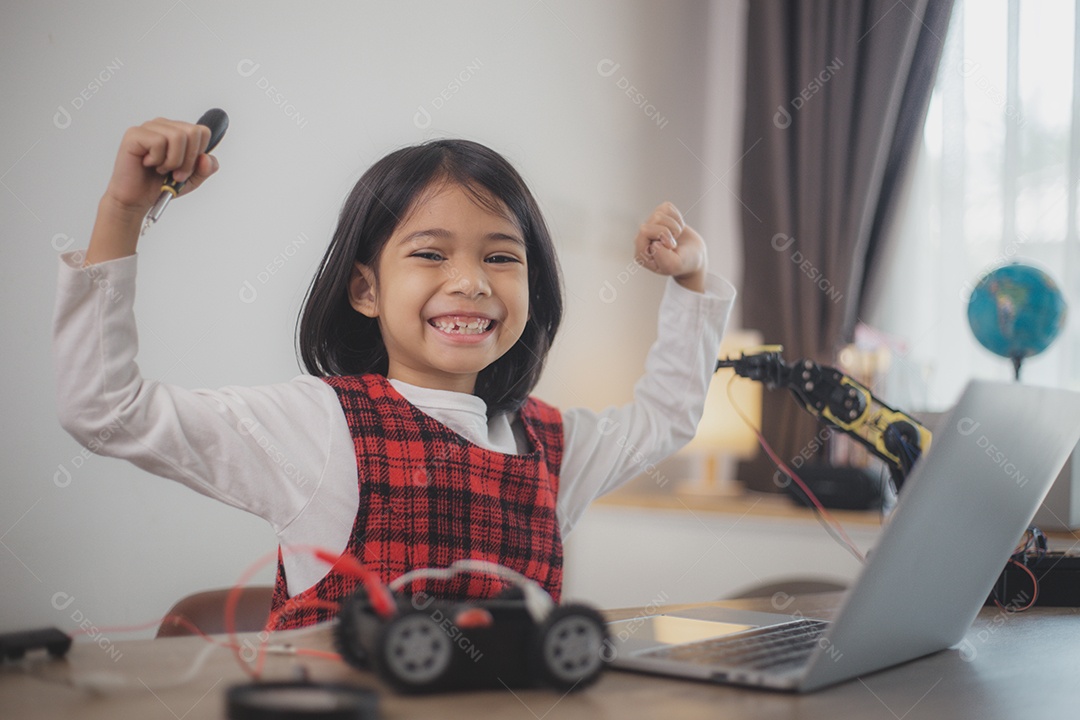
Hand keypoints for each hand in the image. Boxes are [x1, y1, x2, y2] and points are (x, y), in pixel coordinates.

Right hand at [84, 118, 220, 265]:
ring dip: (173, 161)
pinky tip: (148, 164)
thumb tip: (206, 157)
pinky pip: (158, 142)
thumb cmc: (160, 185)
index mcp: (178, 131)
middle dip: (188, 160)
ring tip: (161, 169)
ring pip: (177, 137)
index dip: (199, 153)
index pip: (202, 131)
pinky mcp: (134, 134)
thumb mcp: (192, 179)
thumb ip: (206, 168)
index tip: (187, 168)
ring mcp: (149, 127)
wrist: (137, 199)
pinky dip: (157, 160)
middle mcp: (164, 125)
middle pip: (193, 132)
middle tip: (175, 173)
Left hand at [634, 202, 706, 291]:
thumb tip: (654, 243)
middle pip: (656, 218)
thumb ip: (664, 259)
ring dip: (675, 225)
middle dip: (672, 229)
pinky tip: (677, 230)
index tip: (672, 247)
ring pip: (661, 212)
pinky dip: (677, 218)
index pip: (644, 231)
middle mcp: (641, 238)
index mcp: (640, 253)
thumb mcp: (675, 267)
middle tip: (675, 243)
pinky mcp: (658, 216)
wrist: (694, 257)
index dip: (662, 235)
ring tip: (676, 237)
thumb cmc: (683, 264)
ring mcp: (649, 226)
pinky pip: (667, 207)